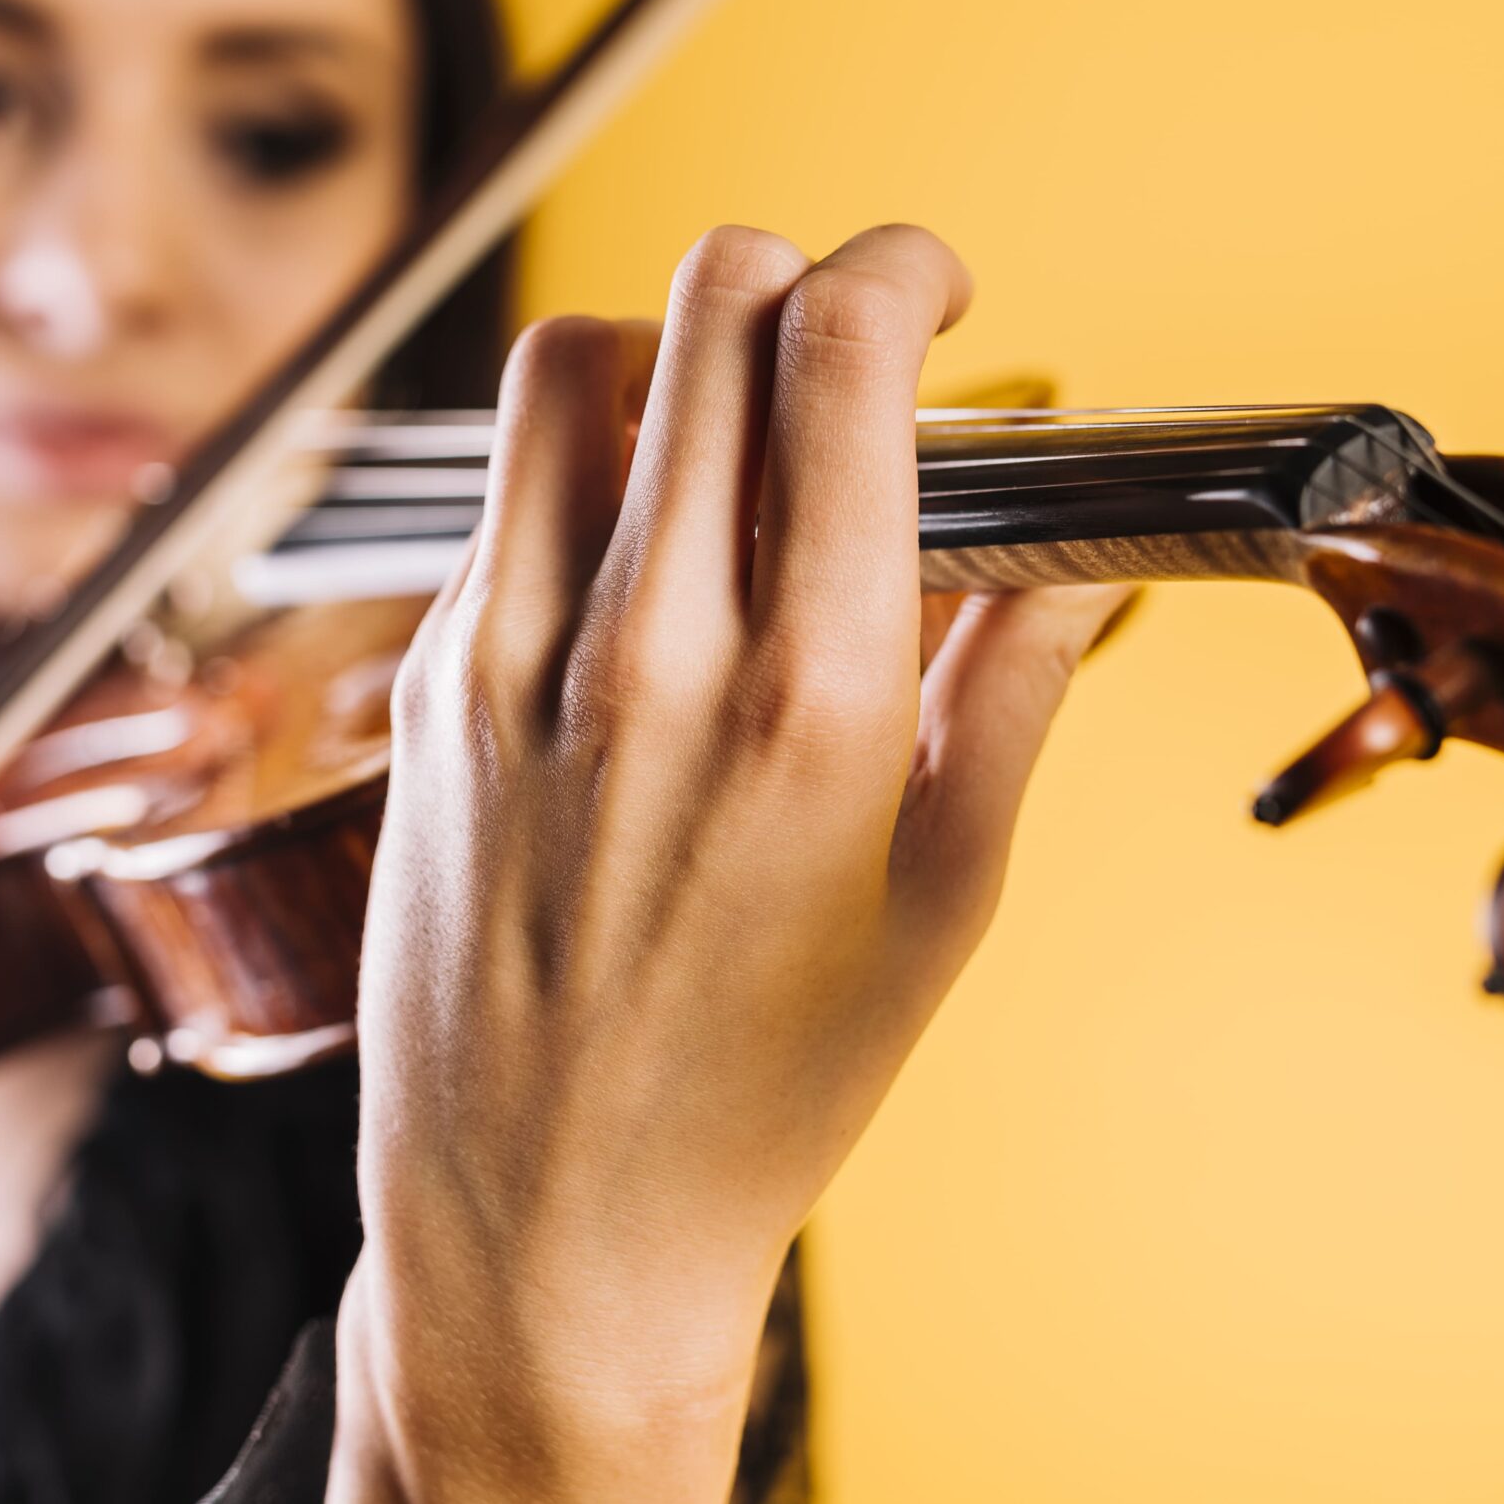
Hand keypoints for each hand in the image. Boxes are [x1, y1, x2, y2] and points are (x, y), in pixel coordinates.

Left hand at [327, 225, 1129, 1503]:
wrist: (545, 1236)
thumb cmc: (768, 1092)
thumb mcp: (943, 905)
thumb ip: (1011, 694)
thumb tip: (1079, 550)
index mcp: (807, 703)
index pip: (841, 359)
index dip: (905, 268)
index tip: (939, 287)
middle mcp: (643, 654)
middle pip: (706, 307)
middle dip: (804, 279)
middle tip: (852, 348)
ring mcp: (506, 662)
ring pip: (573, 364)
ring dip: (673, 349)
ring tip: (733, 434)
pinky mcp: (423, 691)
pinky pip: (504, 496)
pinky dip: (587, 469)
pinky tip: (644, 563)